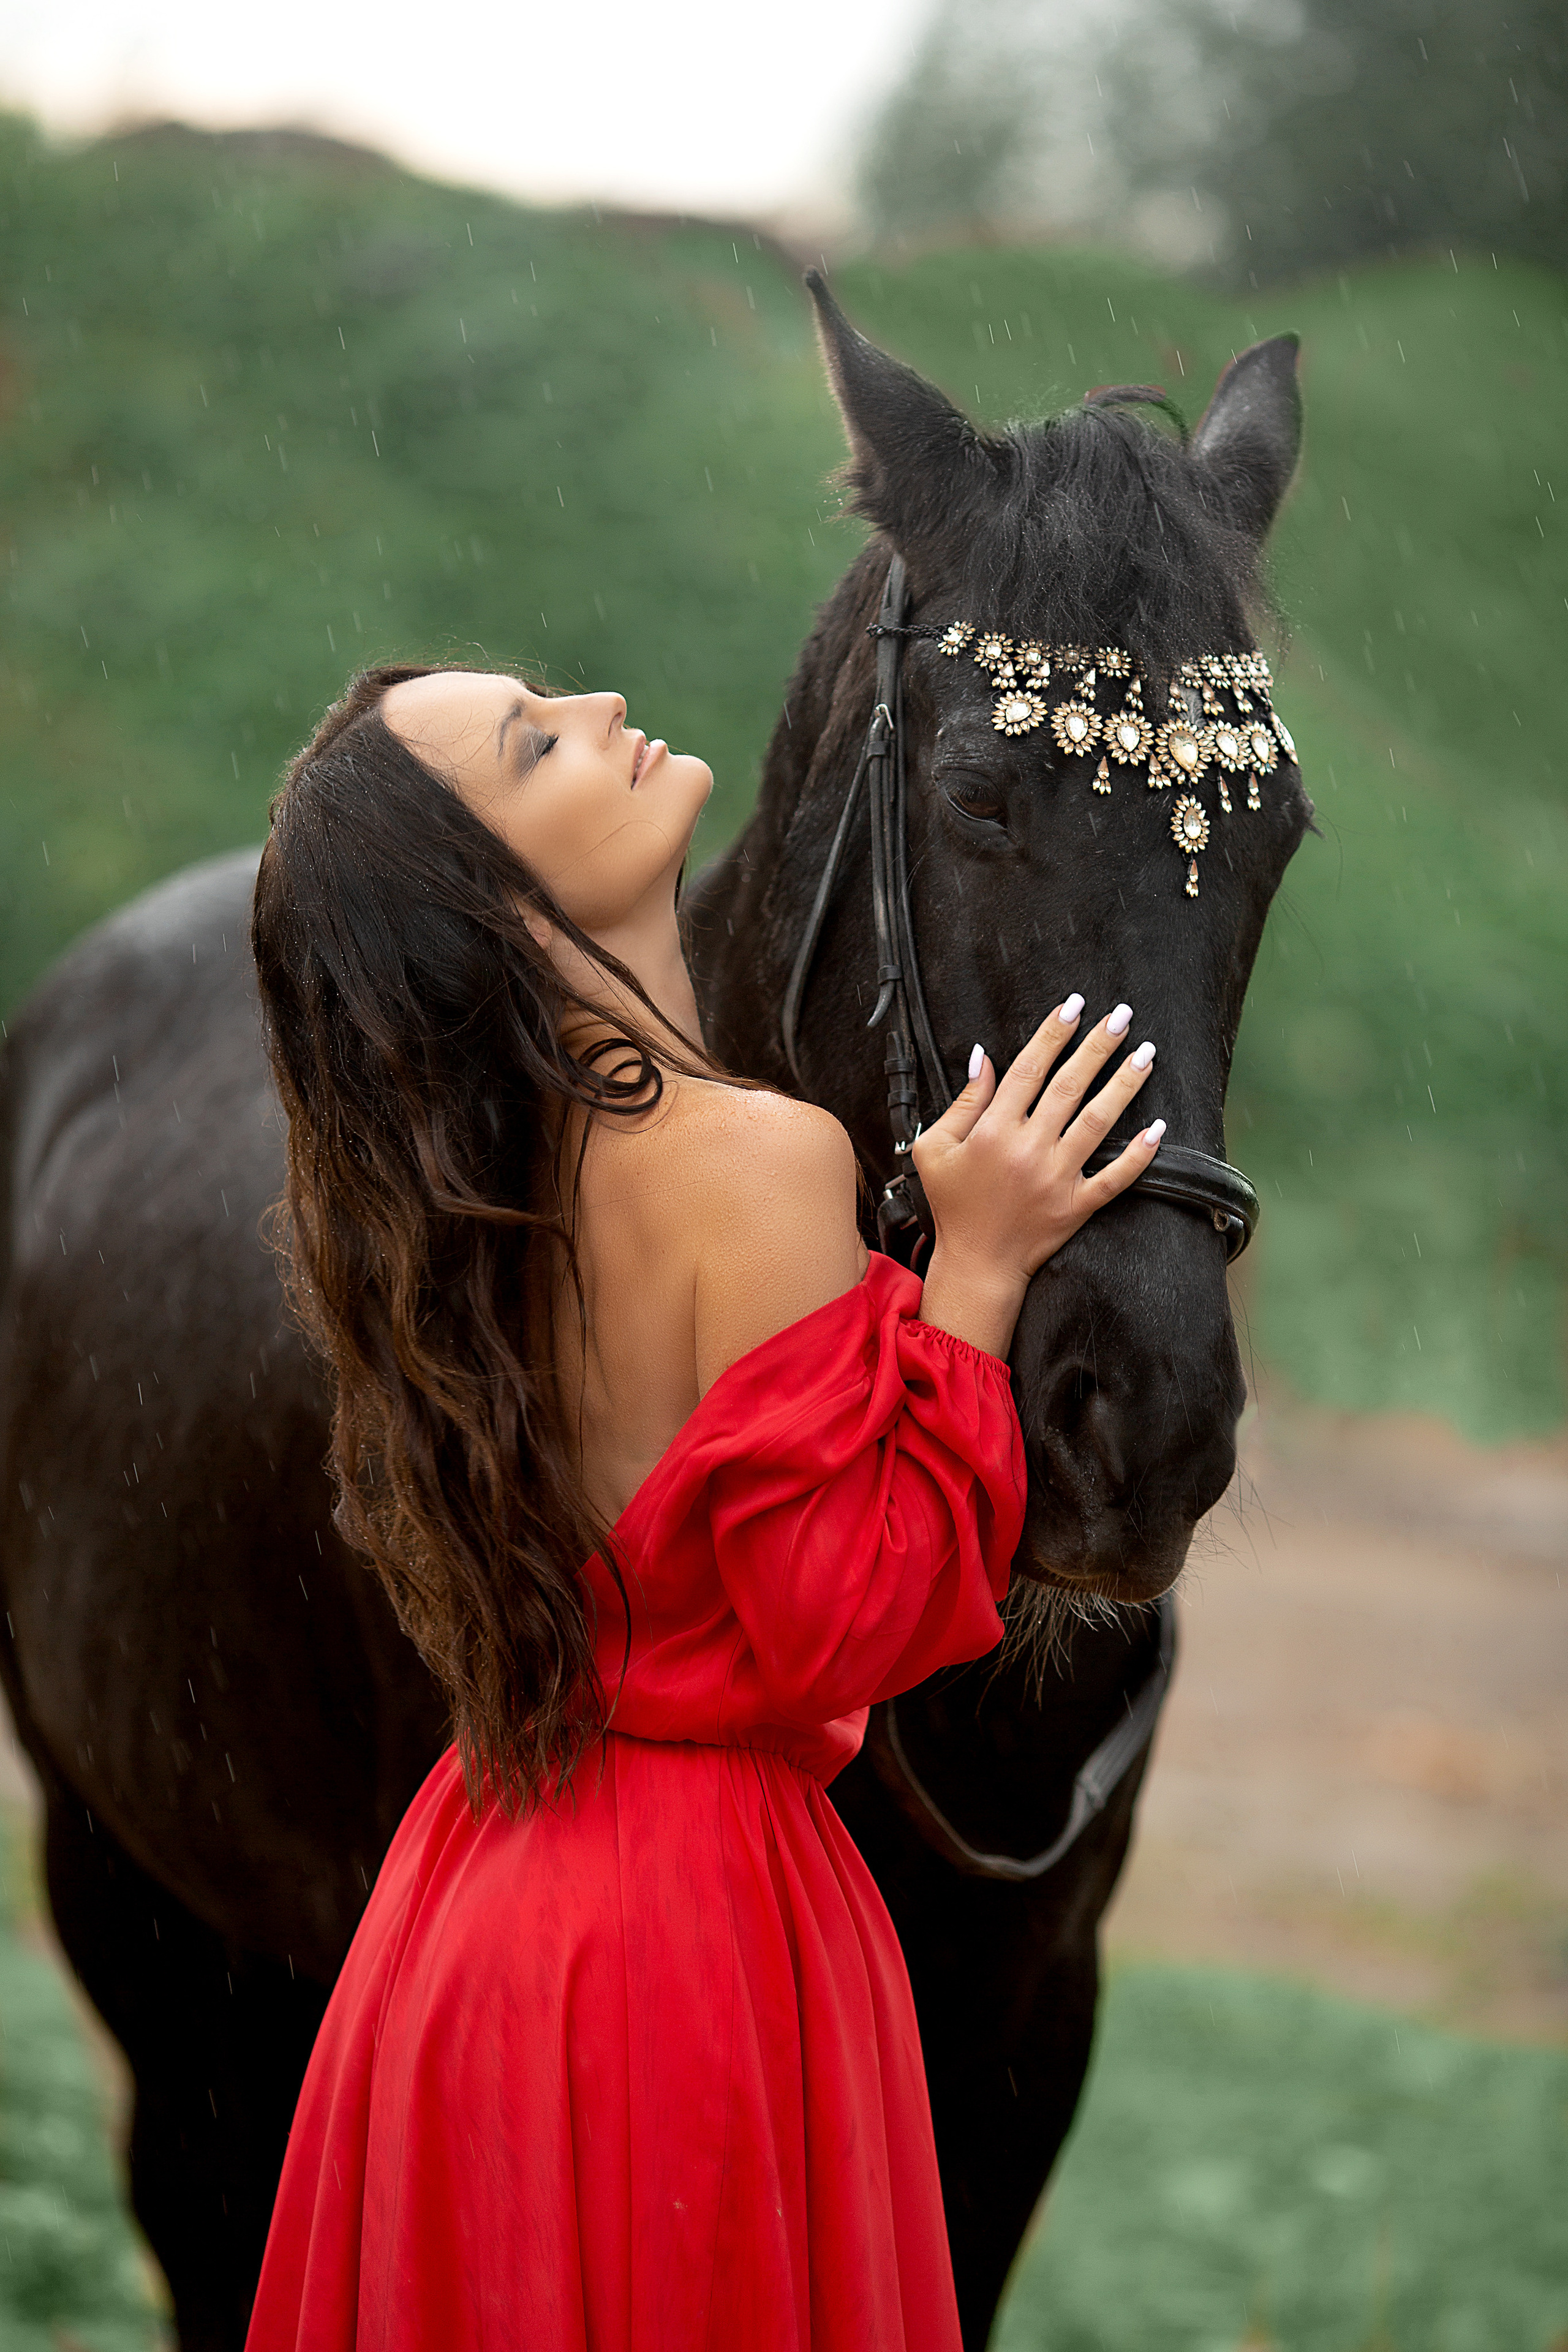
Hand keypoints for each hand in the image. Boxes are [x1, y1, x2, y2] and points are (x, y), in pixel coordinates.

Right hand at [912, 997, 1163, 1357]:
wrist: (976, 1265)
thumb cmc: (953, 1204)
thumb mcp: (935, 1149)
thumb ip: (963, 1103)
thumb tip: (985, 1058)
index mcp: (993, 1132)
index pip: (1028, 1070)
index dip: (1053, 1035)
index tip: (1074, 1007)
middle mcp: (1028, 1150)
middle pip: (1069, 1087)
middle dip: (1098, 1047)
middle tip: (1122, 1015)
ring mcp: (1057, 1179)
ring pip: (1097, 1123)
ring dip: (1124, 1086)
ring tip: (1146, 1054)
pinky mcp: (1078, 1207)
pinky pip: (1115, 1178)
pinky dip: (1139, 1155)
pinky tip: (1159, 1128)